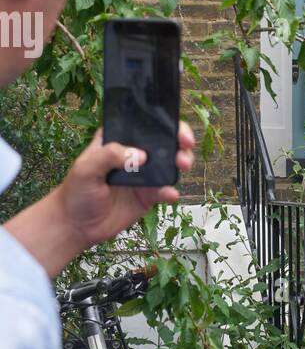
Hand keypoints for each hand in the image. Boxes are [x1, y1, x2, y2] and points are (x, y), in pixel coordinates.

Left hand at [56, 122, 194, 253]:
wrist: (76, 226)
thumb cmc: (75, 191)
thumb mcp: (86, 168)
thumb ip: (109, 156)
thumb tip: (140, 155)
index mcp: (118, 140)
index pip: (143, 125)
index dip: (163, 122)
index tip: (174, 128)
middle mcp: (133, 155)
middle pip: (164, 142)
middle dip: (179, 141)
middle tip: (185, 146)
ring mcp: (143, 176)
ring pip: (169, 165)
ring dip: (181, 162)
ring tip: (182, 166)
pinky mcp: (148, 196)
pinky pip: (164, 191)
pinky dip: (171, 191)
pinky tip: (170, 194)